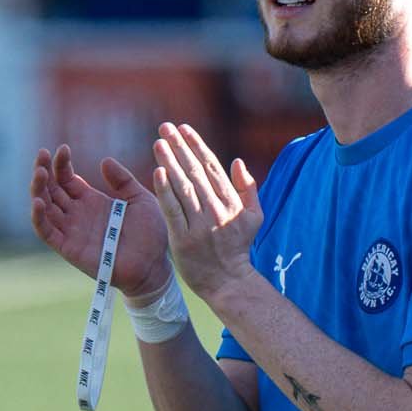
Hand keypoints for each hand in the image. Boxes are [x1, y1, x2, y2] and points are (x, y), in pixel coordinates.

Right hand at [30, 144, 170, 296]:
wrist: (154, 267)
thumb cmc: (151, 236)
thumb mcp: (140, 199)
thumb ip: (123, 180)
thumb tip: (104, 161)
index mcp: (91, 201)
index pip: (66, 178)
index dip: (61, 163)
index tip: (63, 149)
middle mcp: (78, 215)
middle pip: (51, 189)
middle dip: (43, 170)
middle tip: (42, 153)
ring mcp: (72, 232)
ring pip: (44, 207)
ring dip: (38, 189)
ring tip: (39, 172)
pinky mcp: (69, 249)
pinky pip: (47, 232)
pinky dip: (39, 217)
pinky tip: (39, 201)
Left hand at [151, 122, 259, 306]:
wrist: (228, 282)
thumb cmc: (238, 247)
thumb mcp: (254, 218)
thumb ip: (247, 188)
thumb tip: (237, 162)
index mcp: (231, 203)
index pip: (211, 167)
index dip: (196, 145)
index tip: (184, 129)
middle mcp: (216, 211)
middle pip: (194, 172)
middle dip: (179, 147)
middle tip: (165, 128)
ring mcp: (199, 226)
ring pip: (182, 187)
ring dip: (169, 162)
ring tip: (159, 143)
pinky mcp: (183, 240)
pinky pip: (172, 211)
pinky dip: (165, 191)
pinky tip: (157, 172)